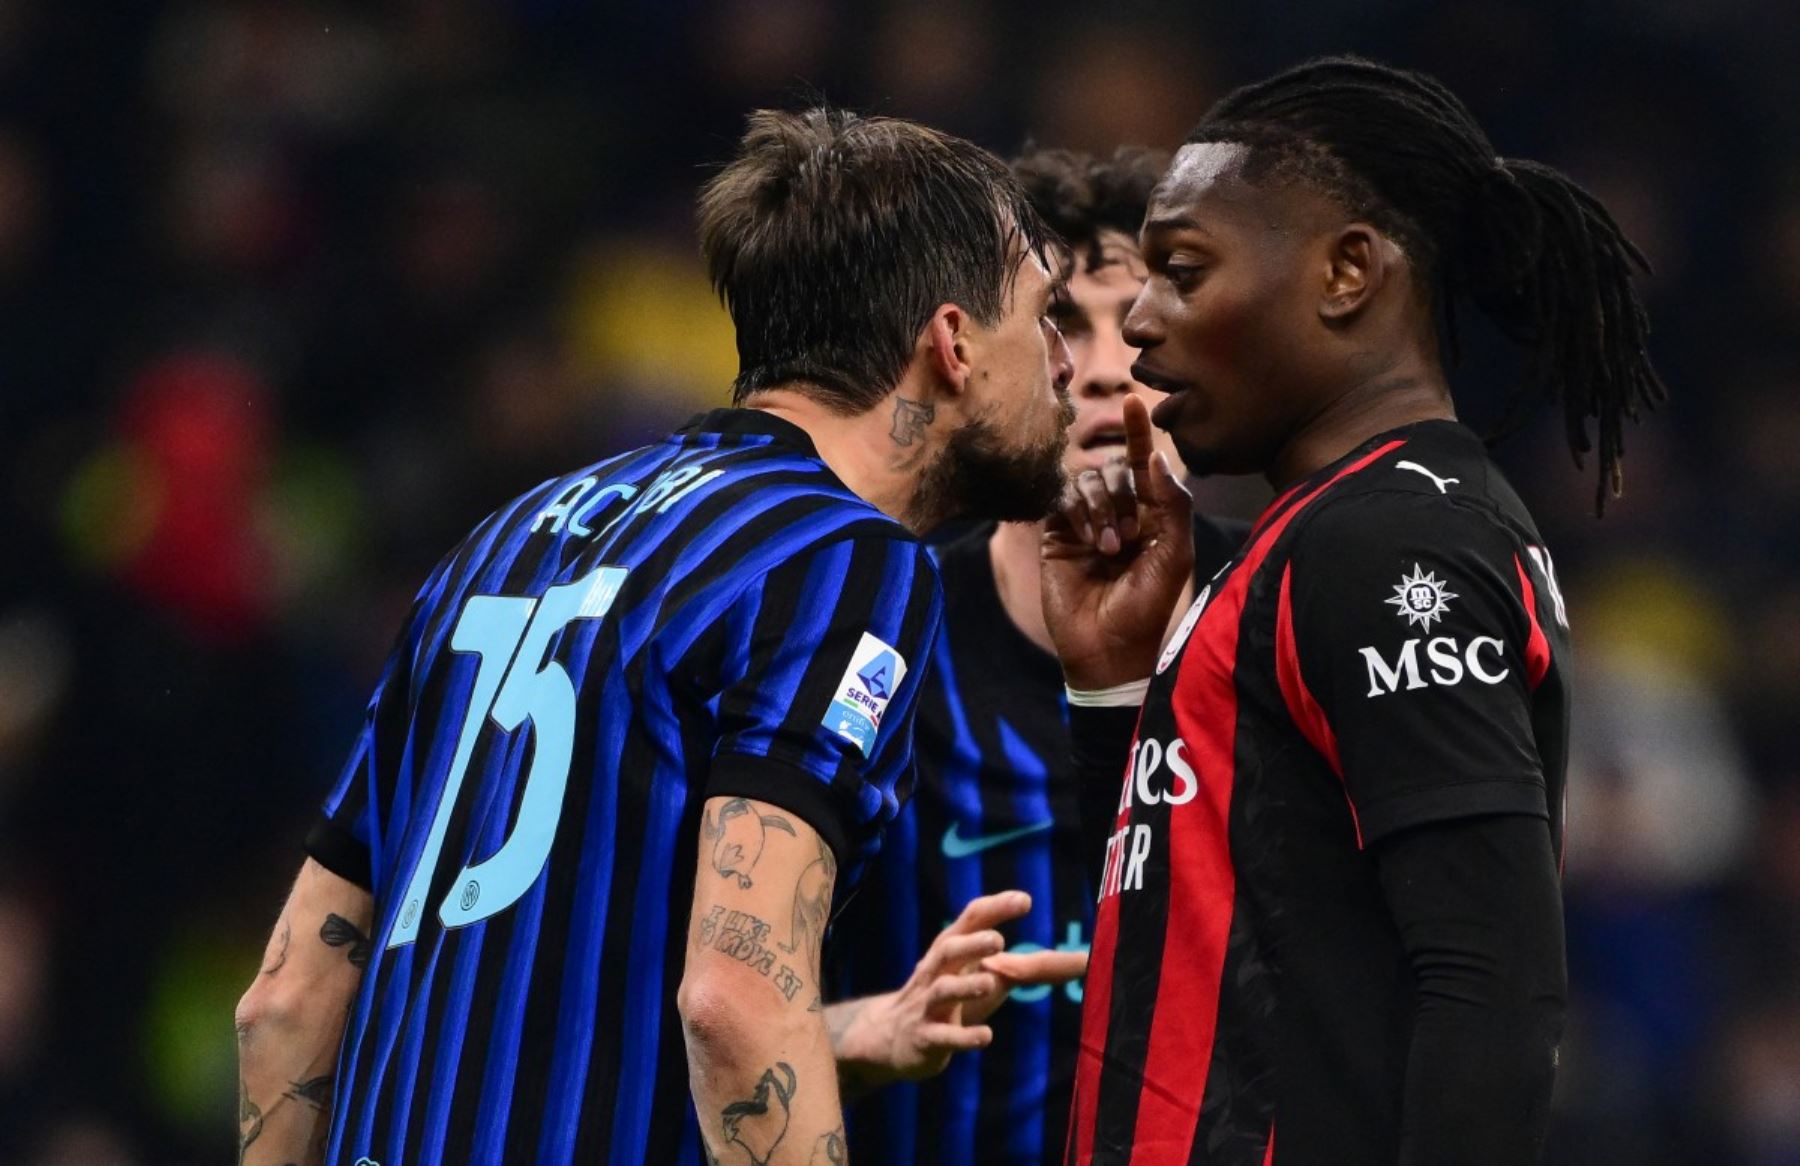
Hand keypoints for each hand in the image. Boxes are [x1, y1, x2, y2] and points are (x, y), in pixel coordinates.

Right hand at [829, 891, 1085, 1085]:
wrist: (890, 1037)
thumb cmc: (953, 999)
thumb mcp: (988, 976)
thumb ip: (1034, 967)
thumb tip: (1088, 960)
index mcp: (953, 949)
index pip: (971, 920)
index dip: (995, 908)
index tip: (1024, 900)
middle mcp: (937, 971)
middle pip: (950, 948)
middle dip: (972, 943)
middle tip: (998, 940)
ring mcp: (929, 1006)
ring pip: (943, 991)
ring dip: (966, 987)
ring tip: (991, 983)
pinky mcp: (926, 1039)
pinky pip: (943, 1036)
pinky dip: (963, 1036)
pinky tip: (986, 1037)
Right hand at [1041, 394, 1194, 688]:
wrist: (1106, 648)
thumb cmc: (1147, 607)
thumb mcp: (1174, 554)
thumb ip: (1172, 504)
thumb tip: (1153, 458)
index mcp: (1153, 516)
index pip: (1144, 464)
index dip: (1139, 432)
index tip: (1134, 399)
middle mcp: (1120, 513)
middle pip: (1114, 469)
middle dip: (1122, 494)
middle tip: (1127, 538)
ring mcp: (1086, 522)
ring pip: (1087, 481)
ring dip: (1100, 508)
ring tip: (1108, 548)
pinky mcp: (1057, 533)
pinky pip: (1061, 498)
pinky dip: (1077, 510)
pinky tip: (1087, 540)